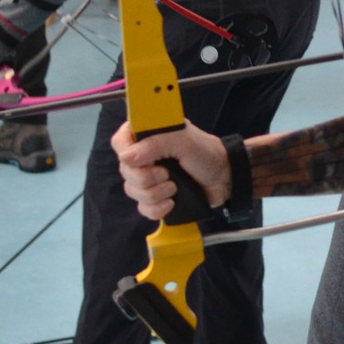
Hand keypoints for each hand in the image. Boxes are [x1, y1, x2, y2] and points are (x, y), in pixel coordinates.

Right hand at [112, 121, 231, 219]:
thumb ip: (156, 144)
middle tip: (168, 174)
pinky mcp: (154, 196)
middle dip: (147, 178)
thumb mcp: (184, 141)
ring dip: (155, 194)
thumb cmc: (207, 154)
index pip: (120, 141)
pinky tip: (172, 202)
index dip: (127, 153)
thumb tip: (127, 157)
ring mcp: (148, 177)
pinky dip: (157, 208)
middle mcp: (144, 155)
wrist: (224, 179)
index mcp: (148, 135)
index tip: (145, 160)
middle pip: (124, 171)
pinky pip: (142, 208)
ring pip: (132, 191)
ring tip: (174, 187)